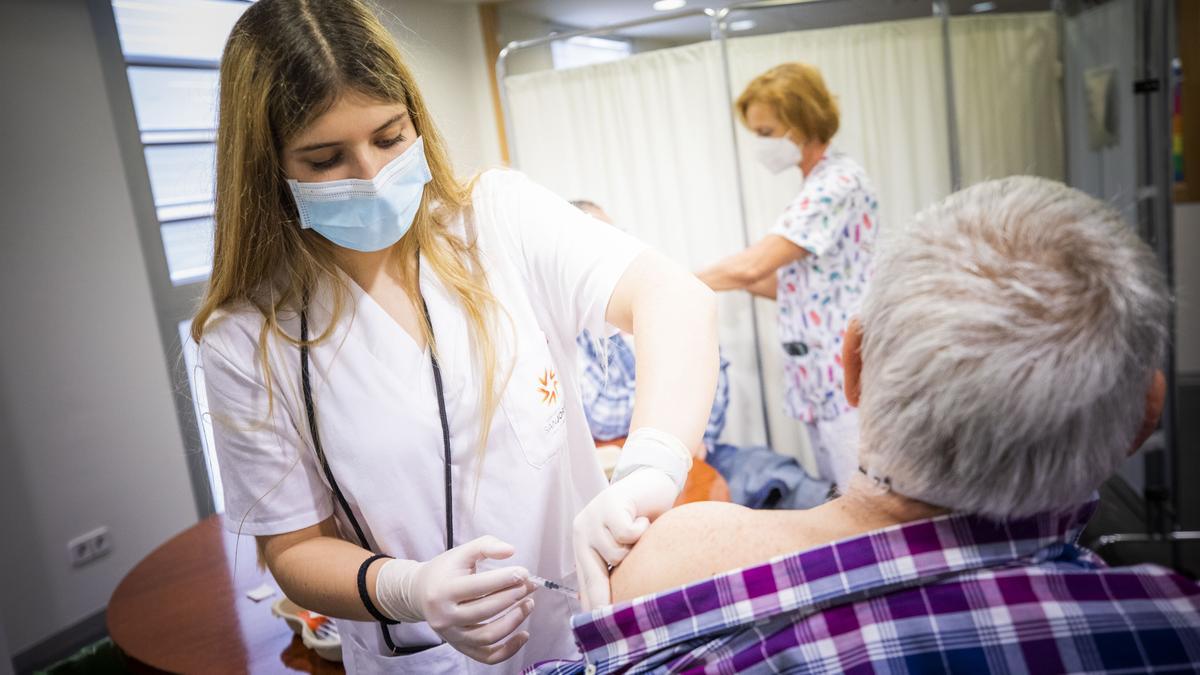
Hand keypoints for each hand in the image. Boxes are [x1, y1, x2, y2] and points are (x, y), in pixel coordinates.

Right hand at [375, 536, 535, 663]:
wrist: (420, 593)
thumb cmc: (445, 570)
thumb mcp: (462, 552)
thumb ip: (486, 545)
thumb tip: (510, 550)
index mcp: (443, 590)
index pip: (478, 586)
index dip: (504, 579)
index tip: (524, 573)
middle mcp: (444, 616)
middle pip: (485, 611)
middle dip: (512, 597)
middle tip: (529, 585)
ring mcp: (452, 635)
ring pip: (488, 636)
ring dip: (514, 621)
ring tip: (529, 604)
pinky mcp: (460, 647)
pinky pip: (487, 656)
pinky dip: (509, 650)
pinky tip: (524, 635)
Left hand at [573, 468, 677, 609]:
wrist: (654, 481)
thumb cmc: (642, 519)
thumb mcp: (625, 547)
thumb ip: (613, 570)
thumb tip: (603, 608)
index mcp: (582, 543)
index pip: (585, 582)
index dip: (592, 606)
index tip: (597, 629)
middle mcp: (582, 530)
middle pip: (594, 575)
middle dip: (605, 598)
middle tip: (612, 620)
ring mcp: (594, 516)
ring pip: (616, 555)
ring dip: (635, 549)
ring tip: (639, 534)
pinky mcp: (609, 504)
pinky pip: (627, 534)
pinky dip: (641, 531)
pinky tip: (642, 520)